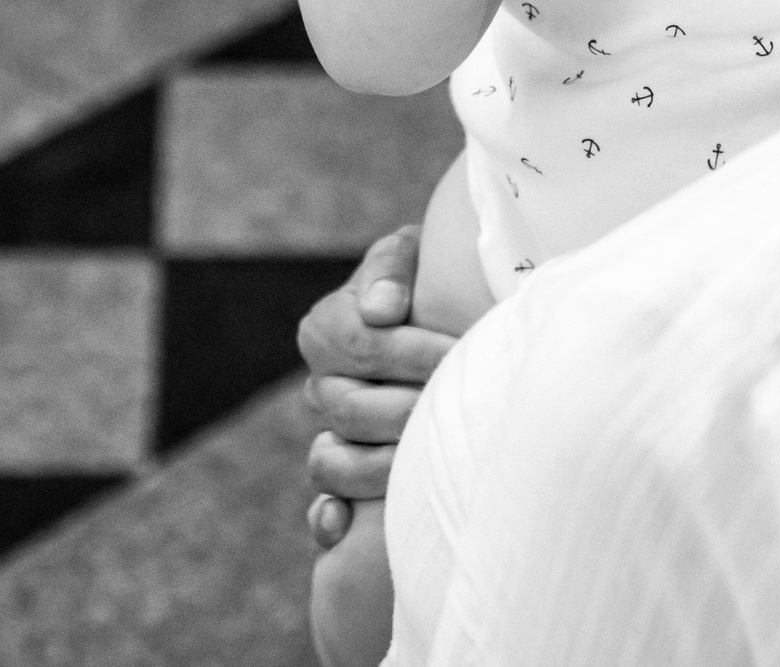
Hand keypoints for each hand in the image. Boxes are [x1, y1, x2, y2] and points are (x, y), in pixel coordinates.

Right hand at [297, 227, 455, 547]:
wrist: (443, 316)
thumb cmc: (429, 281)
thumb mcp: (411, 254)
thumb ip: (392, 268)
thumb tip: (383, 310)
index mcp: (326, 329)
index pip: (360, 344)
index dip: (410, 351)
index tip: (458, 352)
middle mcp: (321, 386)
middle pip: (351, 408)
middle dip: (410, 409)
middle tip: (455, 407)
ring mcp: (330, 435)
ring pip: (332, 462)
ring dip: (380, 467)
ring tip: (427, 461)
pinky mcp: (345, 477)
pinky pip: (324, 504)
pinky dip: (329, 518)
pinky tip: (344, 526)